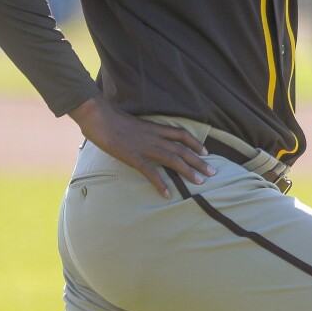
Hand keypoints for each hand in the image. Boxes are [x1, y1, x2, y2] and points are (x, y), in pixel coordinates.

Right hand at [69, 96, 214, 197]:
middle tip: (212, 173)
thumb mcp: (133, 122)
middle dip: (199, 161)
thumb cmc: (112, 118)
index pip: (181, 134)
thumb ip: (143, 130)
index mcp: (154, 128)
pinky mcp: (132, 157)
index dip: (195, 143)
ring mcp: (144, 147)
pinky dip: (160, 183)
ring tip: (200, 183)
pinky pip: (150, 172)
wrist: (99, 117)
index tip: (206, 152)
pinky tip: (167, 193)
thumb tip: (145, 137)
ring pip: (172, 160)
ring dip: (187, 171)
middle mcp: (154, 137)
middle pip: (182, 149)